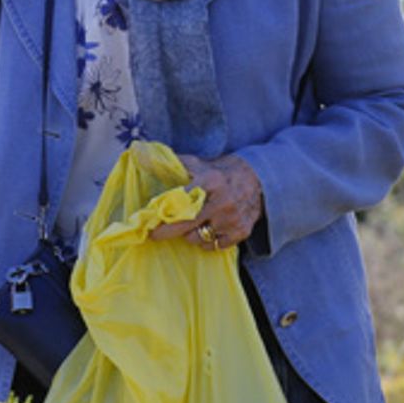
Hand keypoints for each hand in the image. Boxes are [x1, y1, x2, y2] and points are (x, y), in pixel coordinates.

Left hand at [149, 154, 263, 249]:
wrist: (259, 178)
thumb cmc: (222, 171)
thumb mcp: (200, 164)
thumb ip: (175, 165)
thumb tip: (144, 157)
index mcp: (211, 181)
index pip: (181, 203)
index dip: (163, 216)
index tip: (149, 225)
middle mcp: (223, 202)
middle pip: (187, 226)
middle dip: (168, 232)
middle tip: (156, 234)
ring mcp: (233, 219)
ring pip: (199, 238)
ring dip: (191, 234)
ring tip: (193, 223)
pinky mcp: (241, 232)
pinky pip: (214, 246)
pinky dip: (207, 241)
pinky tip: (208, 229)